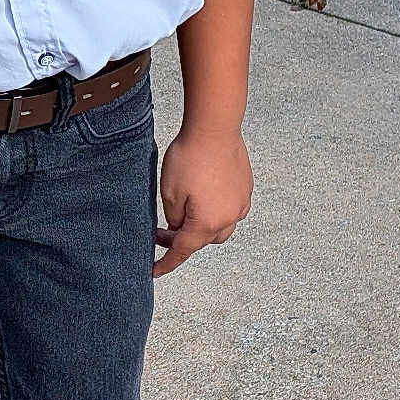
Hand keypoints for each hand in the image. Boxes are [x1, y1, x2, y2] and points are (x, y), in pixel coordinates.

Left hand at [153, 127, 253, 277]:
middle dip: (184, 239)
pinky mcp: (245, 188)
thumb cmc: (189, 157)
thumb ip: (174, 217)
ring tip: (185, 209)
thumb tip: (180, 226)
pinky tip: (203, 193)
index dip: (166, 263)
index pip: (183, 251)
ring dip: (202, 225)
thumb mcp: (169, 192)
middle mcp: (229, 218)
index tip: (154, 271)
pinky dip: (216, 210)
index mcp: (207, 223)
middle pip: (203, 241)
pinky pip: (231, 209)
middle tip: (163, 229)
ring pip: (220, 227)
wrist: (215, 128)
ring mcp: (240, 203)